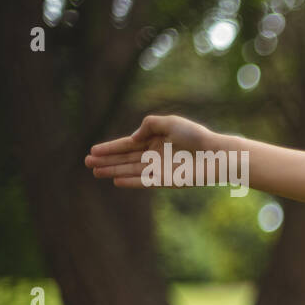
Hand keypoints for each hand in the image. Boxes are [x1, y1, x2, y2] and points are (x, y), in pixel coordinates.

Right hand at [85, 114, 215, 186]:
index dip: (110, 148)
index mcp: (156, 140)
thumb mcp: (171, 122)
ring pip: (131, 170)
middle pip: (126, 159)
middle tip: (87, 163)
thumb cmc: (197, 137)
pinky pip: (145, 181)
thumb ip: (149, 125)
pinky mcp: (167, 181)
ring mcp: (160, 169)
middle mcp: (155, 155)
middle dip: (107, 161)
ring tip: (95, 172)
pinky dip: (131, 181)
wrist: (217, 154)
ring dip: (113, 171)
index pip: (127, 145)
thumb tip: (133, 138)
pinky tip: (116, 181)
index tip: (93, 150)